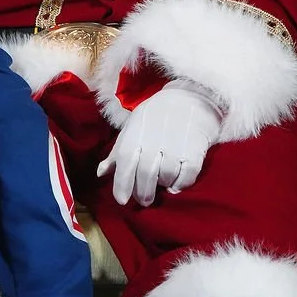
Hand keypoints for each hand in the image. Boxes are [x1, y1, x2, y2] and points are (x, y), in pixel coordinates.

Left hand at [97, 80, 224, 205]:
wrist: (191, 96)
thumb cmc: (156, 115)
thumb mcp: (133, 127)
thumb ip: (118, 152)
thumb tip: (100, 173)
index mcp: (136, 133)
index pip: (124, 162)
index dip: (121, 184)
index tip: (122, 200)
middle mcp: (154, 139)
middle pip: (145, 175)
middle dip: (143, 193)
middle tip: (144, 200)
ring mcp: (176, 144)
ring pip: (166, 177)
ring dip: (163, 185)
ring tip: (162, 183)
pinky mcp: (196, 149)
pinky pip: (187, 176)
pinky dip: (181, 184)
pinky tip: (176, 183)